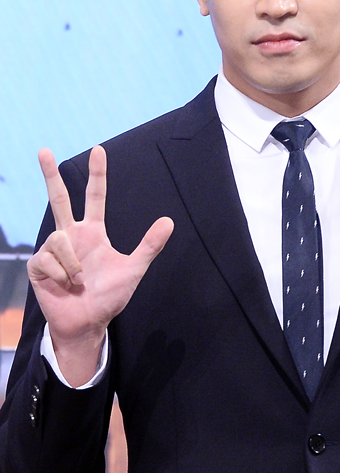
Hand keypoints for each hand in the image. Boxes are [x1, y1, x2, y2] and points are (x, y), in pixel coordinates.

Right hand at [28, 145, 173, 385]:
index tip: (98, 150)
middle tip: (44, 150)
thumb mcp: (133, 269)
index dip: (98, 174)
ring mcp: (52, 249)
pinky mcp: (38, 265)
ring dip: (73, 264)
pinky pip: (48, 259)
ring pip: (59, 238)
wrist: (89, 323)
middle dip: (50, 174)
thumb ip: (149, 245)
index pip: (95, 197)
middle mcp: (71, 235)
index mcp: (93, 232)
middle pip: (59, 198)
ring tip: (79, 280)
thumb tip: (169, 220)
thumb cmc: (109, 296)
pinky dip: (62, 274)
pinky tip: (65, 285)